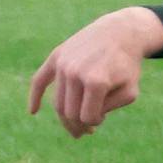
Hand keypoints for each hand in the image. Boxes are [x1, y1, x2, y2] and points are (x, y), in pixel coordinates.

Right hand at [27, 7, 162, 137]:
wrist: (120, 33)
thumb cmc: (127, 66)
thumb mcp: (129, 93)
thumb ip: (108, 109)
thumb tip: (84, 120)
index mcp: (96, 82)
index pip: (87, 117)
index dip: (95, 122)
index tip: (103, 118)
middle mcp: (75, 72)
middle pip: (70, 113)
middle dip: (79, 124)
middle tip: (88, 130)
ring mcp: (64, 64)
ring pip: (58, 102)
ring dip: (67, 117)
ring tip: (80, 123)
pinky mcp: (56, 56)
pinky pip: (39, 80)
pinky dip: (34, 97)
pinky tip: (33, 112)